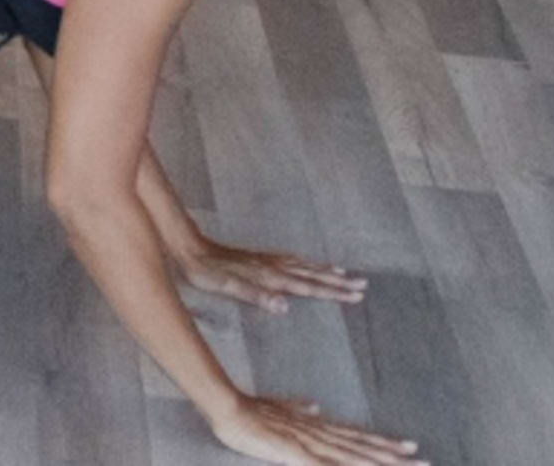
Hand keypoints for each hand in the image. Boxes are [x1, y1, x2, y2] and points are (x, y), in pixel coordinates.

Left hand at [180, 236, 369, 314]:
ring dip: (325, 270)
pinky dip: (306, 263)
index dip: (333, 292)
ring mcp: (267, 260)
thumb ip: (256, 296)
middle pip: (313, 274)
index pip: (309, 287)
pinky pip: (291, 261)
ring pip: (304, 266)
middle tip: (363, 285)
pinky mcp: (258, 258)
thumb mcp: (227, 288)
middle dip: (338, 281)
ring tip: (344, 272)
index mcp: (271, 277)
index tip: (356, 295)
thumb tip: (285, 306)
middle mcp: (273, 267)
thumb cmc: (207, 273)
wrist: (189, 248)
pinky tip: (306, 263)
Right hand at [213, 392, 420, 465]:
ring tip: (404, 465)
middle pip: (363, 447)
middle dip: (394, 456)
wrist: (228, 407)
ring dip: (377, 462)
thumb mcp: (278, 408)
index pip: (358, 436)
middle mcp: (321, 434)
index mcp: (318, 427)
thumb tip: (315, 405)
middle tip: (425, 460)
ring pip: (351, 457)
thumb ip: (296, 407)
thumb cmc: (250, 411)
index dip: (384, 442)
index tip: (411, 446)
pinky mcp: (295, 453)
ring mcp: (310, 444)